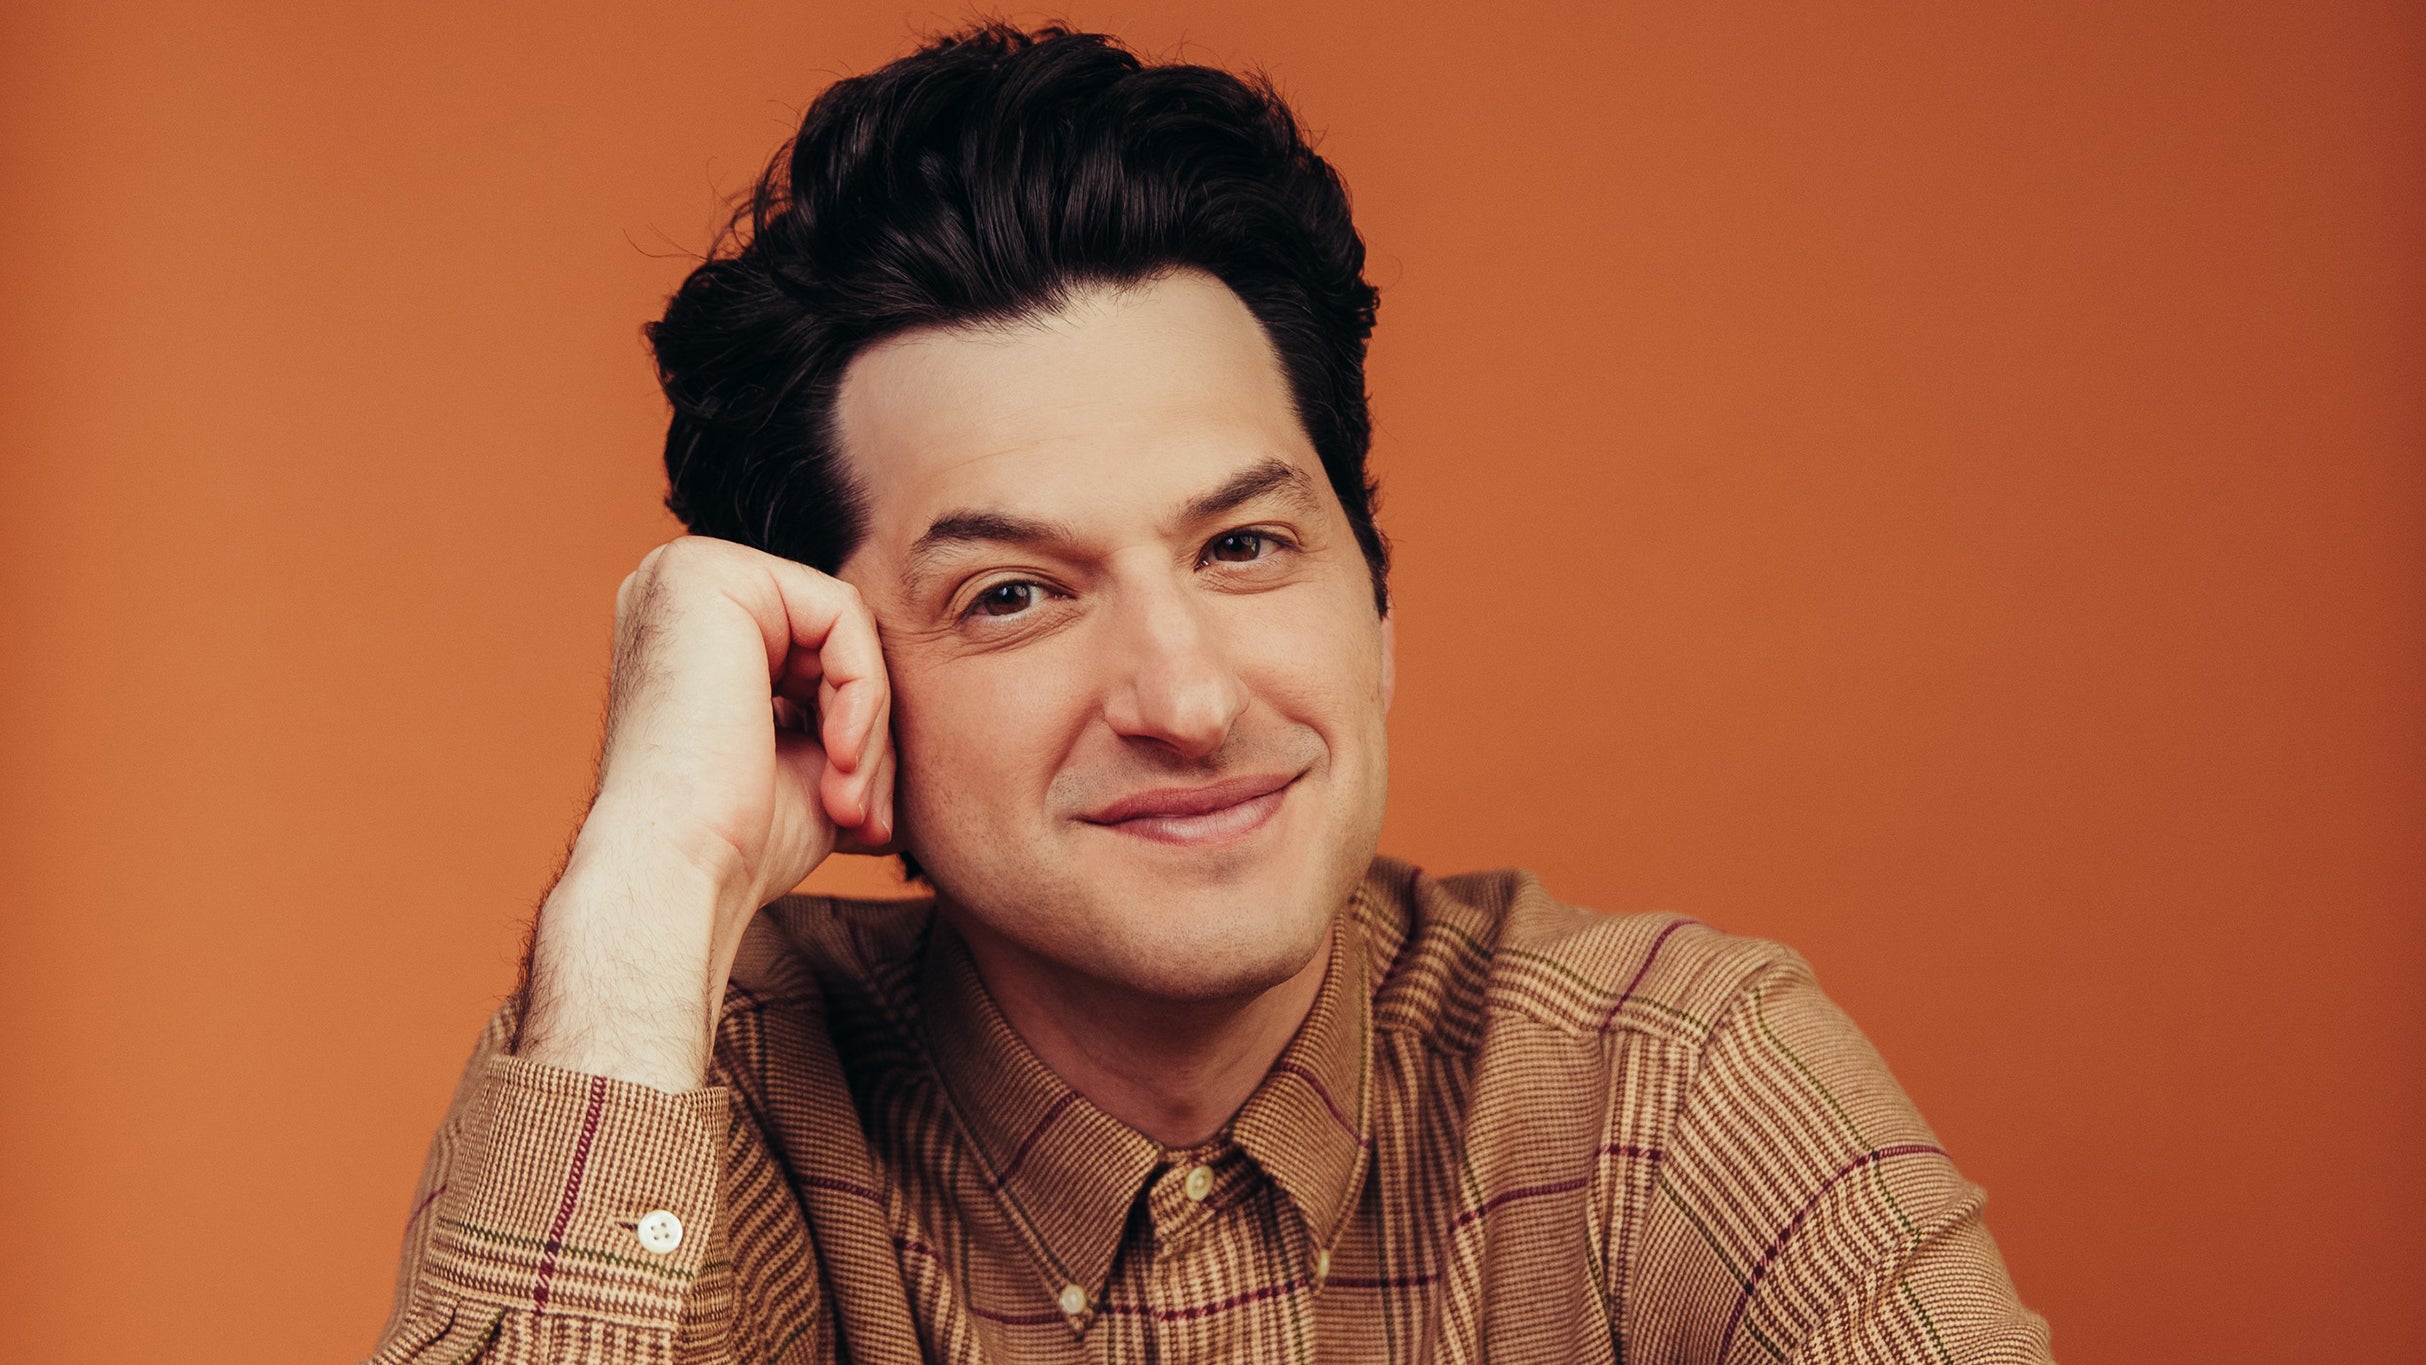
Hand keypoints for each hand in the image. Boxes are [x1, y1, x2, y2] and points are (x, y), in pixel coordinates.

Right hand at [514, 536, 895, 1089]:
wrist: (677, 874)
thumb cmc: (738, 839)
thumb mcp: (809, 757)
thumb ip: (842, 702)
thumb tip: (902, 689)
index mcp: (691, 629)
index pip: (820, 651)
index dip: (858, 731)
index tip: (860, 815)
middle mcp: (677, 587)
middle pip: (835, 636)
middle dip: (868, 732)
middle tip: (862, 817)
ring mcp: (687, 572)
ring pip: (847, 629)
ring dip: (868, 727)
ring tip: (848, 803)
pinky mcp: (710, 574)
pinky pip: (844, 615)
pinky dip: (862, 695)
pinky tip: (838, 758)